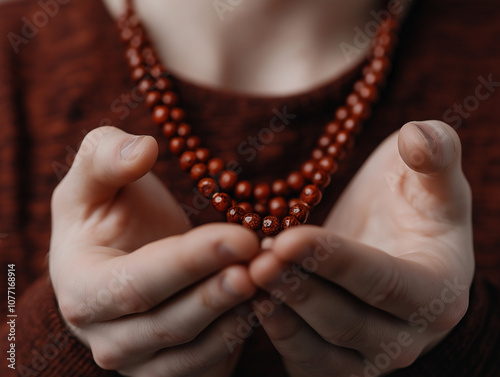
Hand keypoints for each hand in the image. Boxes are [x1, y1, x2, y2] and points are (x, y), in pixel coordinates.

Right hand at [49, 126, 259, 376]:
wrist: (119, 257)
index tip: (242, 236)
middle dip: (220, 294)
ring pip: (192, 353)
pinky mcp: (170, 369)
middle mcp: (106, 337)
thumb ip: (105, 157)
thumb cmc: (108, 215)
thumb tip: (143, 148)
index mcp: (82, 290)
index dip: (191, 262)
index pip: (137, 283)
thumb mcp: (93, 180)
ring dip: (237, 318)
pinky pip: (207, 366)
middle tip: (264, 264)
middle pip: (168, 324)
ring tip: (274, 280)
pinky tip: (267, 303)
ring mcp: (139, 361)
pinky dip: (238, 339)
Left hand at [249, 121, 473, 376]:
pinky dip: (274, 333)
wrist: (394, 246)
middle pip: (347, 321)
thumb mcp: (432, 176)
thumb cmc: (413, 207)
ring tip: (246, 276)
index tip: (288, 239)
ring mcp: (369, 356)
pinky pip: (303, 360)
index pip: (384, 283)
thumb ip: (435, 153)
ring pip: (320, 348)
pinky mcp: (334, 361)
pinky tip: (248, 298)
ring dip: (280, 312)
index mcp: (437, 292)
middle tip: (258, 260)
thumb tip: (419, 136)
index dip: (335, 262)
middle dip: (299, 289)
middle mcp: (406, 336)